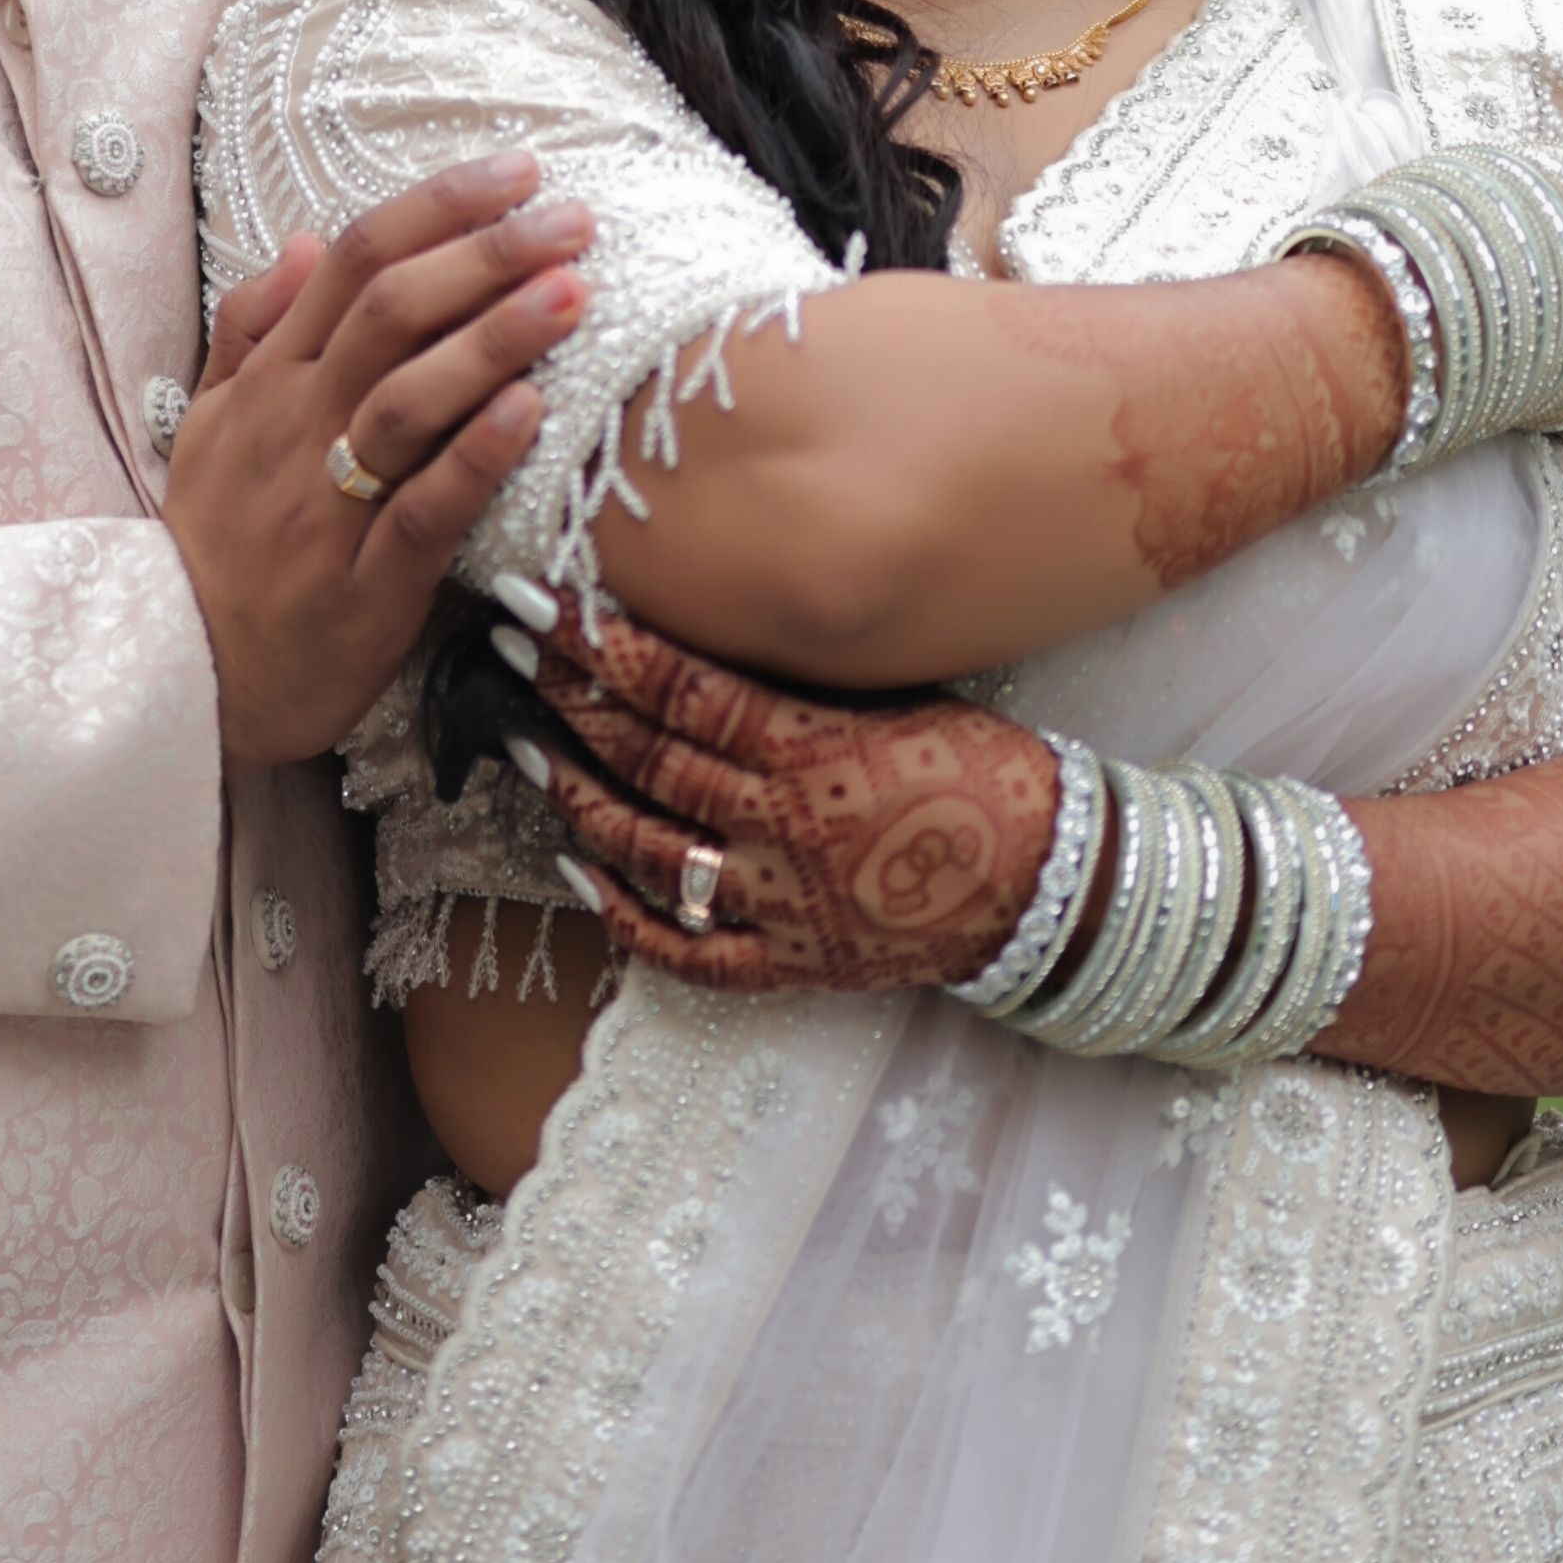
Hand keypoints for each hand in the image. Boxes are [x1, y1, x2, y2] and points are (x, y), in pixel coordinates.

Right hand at [165, 155, 589, 765]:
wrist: (187, 674)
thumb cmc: (216, 539)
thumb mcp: (210, 419)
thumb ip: (252, 324)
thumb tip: (310, 237)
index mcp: (271, 379)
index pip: (354, 261)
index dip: (438, 207)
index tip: (517, 173)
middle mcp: (297, 426)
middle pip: (390, 314)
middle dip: (486, 255)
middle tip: (570, 218)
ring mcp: (327, 506)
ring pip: (407, 401)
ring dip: (492, 339)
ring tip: (570, 292)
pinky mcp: (363, 586)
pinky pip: (422, 510)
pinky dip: (474, 456)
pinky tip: (530, 410)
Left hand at [509, 597, 1059, 995]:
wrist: (1052, 885)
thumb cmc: (982, 771)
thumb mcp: (896, 698)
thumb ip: (799, 683)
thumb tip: (709, 634)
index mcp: (810, 750)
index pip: (677, 688)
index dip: (598, 643)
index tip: (543, 600)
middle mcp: (780, 826)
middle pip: (648, 758)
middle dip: (567, 698)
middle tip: (510, 647)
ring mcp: (779, 902)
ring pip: (648, 848)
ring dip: (576, 793)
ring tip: (525, 745)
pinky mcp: (790, 962)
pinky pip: (685, 949)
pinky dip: (623, 913)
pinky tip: (578, 870)